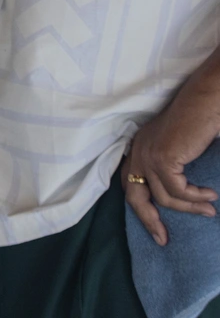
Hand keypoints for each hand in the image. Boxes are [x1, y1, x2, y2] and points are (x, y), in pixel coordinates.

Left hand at [123, 88, 219, 246]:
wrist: (207, 101)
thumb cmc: (199, 122)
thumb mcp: (180, 147)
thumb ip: (172, 167)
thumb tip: (179, 196)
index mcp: (139, 148)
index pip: (130, 184)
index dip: (141, 208)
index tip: (157, 229)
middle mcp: (138, 150)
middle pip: (133, 196)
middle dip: (148, 220)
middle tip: (163, 240)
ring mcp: (148, 153)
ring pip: (163, 197)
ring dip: (189, 208)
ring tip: (209, 209)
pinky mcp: (163, 157)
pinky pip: (177, 190)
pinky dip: (195, 197)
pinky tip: (210, 195)